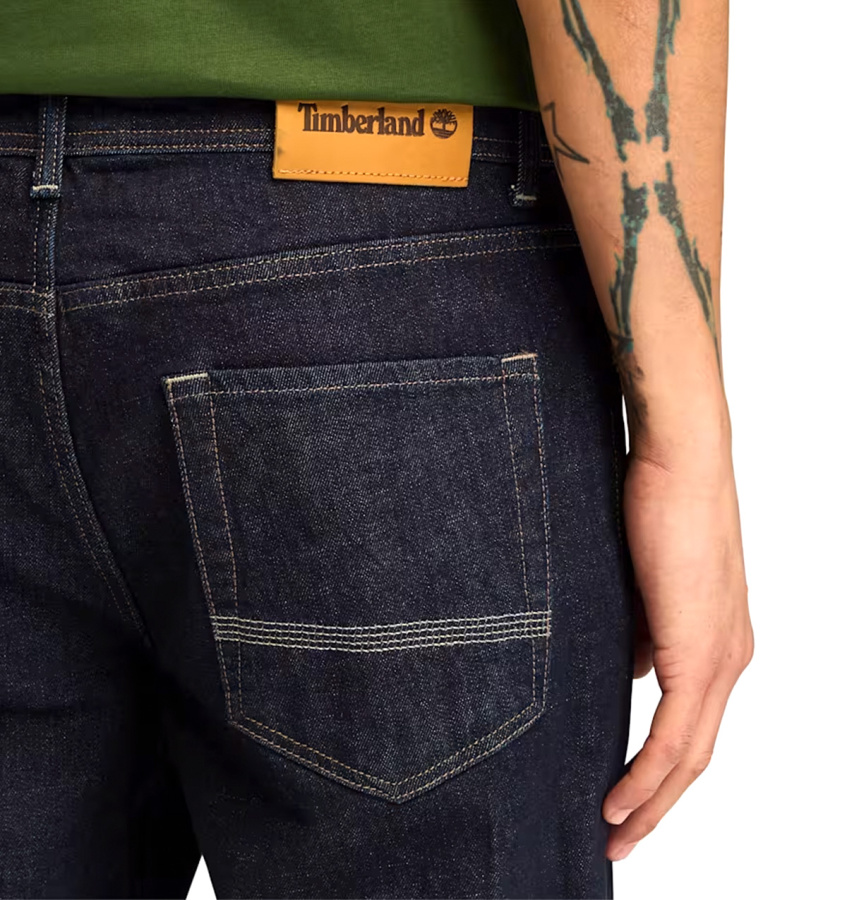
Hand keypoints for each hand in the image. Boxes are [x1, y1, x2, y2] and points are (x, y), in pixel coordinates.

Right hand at [603, 441, 753, 860]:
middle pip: (696, 756)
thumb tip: (634, 669)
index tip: (626, 800)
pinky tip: (621, 798)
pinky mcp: (701, 650)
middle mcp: (730, 658)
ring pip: (690, 755)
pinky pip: (675, 733)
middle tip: (620, 840)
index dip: (661, 772)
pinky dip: (647, 772)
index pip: (692, 727)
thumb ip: (645, 633)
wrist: (682, 462)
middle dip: (657, 805)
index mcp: (718, 642)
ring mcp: (720, 657)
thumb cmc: (660, 506)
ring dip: (651, 801)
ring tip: (615, 832)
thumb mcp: (646, 583)